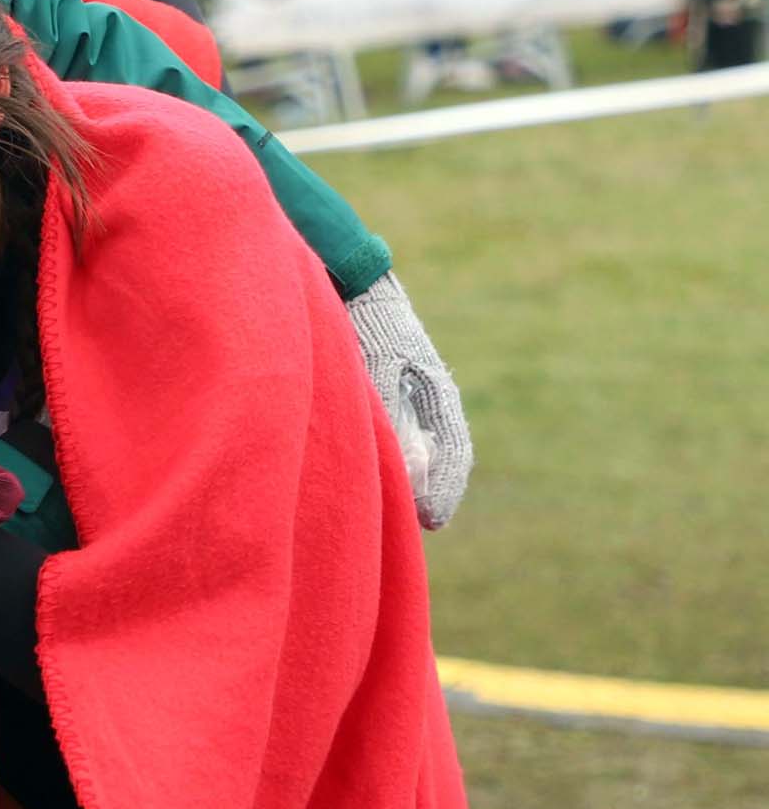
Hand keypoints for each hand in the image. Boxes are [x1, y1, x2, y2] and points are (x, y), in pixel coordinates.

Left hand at [347, 271, 472, 528]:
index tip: (434, 520)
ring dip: (414, 479)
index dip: (445, 488)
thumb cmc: (369, 324)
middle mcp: (429, 399)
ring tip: (401, 513)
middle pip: (441, 456)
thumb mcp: (381, 369)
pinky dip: (396, 462)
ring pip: (420, 449)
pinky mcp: (388, 395)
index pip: (455, 452)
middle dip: (432, 490)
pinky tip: (381, 478)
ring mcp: (411, 397)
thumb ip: (393, 415)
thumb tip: (411, 468)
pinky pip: (399, 438)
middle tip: (420, 523)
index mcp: (439, 394)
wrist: (354, 286)